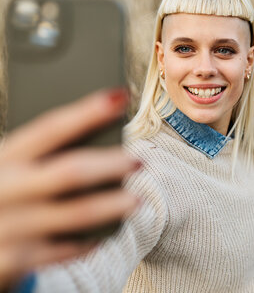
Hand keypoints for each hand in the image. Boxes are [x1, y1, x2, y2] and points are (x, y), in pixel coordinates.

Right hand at [0, 89, 139, 287]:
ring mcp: (8, 225)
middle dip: (109, 164)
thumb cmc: (2, 193)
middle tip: (138, 161)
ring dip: (112, 205)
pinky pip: (64, 249)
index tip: (120, 96)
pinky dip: (88, 241)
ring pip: (76, 213)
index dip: (87, 111)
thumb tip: (101, 134)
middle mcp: (3, 188)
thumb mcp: (10, 167)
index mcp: (3, 157)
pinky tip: (105, 236)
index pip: (49, 128)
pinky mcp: (13, 258)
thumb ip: (41, 155)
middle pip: (69, 171)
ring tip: (137, 200)